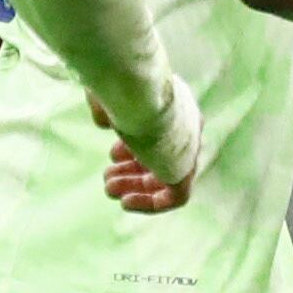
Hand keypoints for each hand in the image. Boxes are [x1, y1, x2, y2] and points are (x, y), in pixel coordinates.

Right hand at [94, 75, 202, 214]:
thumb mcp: (112, 96)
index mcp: (175, 106)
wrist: (139, 96)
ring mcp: (188, 150)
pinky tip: (126, 203)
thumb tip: (104, 122)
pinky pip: (173, 196)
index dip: (132, 146)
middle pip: (160, 156)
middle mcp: (186, 128)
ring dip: (135, 186)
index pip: (158, 132)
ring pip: (164, 176)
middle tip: (108, 178)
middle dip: (131, 171)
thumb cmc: (121, 89)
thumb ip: (109, 109)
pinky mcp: (186, 172)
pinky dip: (150, 202)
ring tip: (110, 190)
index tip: (113, 153)